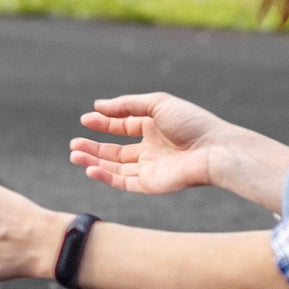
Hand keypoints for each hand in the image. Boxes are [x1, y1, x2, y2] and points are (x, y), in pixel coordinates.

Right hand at [70, 92, 231, 195]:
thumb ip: (126, 105)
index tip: (85, 120)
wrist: (214, 150)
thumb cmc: (192, 123)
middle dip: (93, 147)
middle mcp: (150, 149)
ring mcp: (149, 168)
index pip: (122, 126)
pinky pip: (123, 182)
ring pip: (114, 167)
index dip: (103, 123)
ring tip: (74, 154)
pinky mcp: (150, 184)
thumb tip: (98, 106)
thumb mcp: (157, 104)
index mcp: (153, 128)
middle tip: (74, 144)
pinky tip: (90, 169)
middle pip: (115, 150)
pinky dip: (105, 177)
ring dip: (93, 161)